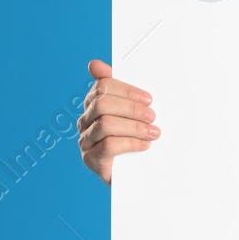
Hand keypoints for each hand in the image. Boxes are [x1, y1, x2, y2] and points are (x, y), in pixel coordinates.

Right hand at [78, 59, 158, 185]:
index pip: (103, 87)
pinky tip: (144, 145)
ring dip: (134, 127)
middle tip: (152, 116)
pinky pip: (108, 145)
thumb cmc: (133, 139)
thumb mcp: (132, 112)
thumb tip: (95, 64)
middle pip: (102, 104)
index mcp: (93, 104)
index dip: (127, 90)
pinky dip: (130, 143)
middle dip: (131, 108)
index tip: (148, 99)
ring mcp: (86, 141)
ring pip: (105, 124)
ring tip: (153, 132)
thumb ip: (121, 90)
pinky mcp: (91, 159)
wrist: (135, 175)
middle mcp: (85, 121)